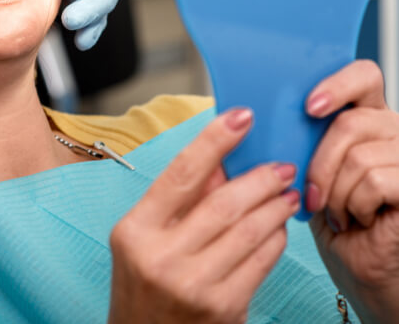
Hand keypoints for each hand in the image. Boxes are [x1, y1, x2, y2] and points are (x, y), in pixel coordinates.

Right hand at [108, 108, 299, 323]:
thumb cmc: (143, 283)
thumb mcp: (144, 236)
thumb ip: (179, 199)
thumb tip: (222, 160)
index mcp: (135, 230)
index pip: (180, 174)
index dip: (214, 140)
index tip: (241, 116)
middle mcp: (162, 257)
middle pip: (224, 203)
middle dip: (260, 178)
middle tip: (281, 165)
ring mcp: (194, 285)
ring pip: (249, 231)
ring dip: (275, 206)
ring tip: (286, 192)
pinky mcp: (224, 308)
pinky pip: (262, 261)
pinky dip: (275, 238)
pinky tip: (278, 226)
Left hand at [305, 60, 398, 322]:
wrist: (362, 268)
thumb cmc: (334, 218)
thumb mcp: (310, 168)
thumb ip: (301, 135)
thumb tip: (259, 114)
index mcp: (367, 116)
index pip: (364, 75)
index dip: (338, 85)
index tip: (309, 107)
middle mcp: (394, 129)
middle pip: (351, 122)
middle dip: (320, 164)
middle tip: (312, 194)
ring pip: (360, 156)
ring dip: (337, 193)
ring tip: (340, 212)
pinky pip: (376, 180)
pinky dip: (356, 205)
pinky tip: (360, 219)